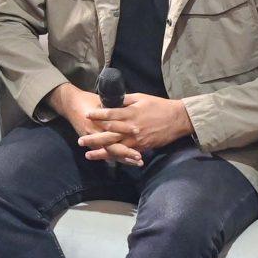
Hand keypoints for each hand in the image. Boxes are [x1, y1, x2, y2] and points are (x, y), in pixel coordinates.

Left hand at [77, 93, 194, 165]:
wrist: (177, 119)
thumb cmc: (159, 106)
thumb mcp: (141, 98)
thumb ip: (125, 100)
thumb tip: (111, 100)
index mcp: (131, 113)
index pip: (110, 114)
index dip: (97, 115)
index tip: (87, 115)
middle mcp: (132, 128)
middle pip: (109, 133)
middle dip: (94, 138)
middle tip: (80, 141)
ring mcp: (137, 139)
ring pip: (115, 147)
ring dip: (101, 152)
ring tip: (88, 154)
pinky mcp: (142, 147)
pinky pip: (126, 154)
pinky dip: (116, 158)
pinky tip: (106, 160)